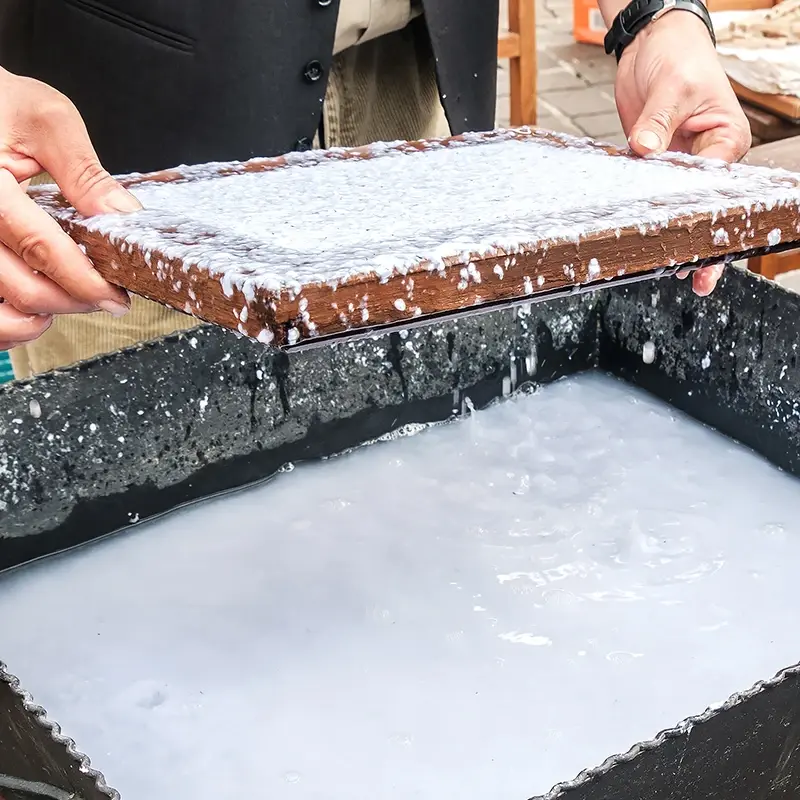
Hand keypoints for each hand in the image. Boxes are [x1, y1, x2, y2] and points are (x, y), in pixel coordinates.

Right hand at [0, 68, 141, 350]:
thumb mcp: (44, 120)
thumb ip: (84, 173)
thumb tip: (125, 215)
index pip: (41, 249)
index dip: (85, 281)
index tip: (116, 295)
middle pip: (23, 289)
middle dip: (73, 301)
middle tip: (104, 295)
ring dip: (39, 317)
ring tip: (69, 302)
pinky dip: (8, 324)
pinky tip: (33, 310)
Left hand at [614, 10, 750, 296]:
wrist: (651, 42)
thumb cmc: (679, 55)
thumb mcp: (674, 87)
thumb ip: (658, 123)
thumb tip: (644, 150)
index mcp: (725, 141)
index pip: (718, 189)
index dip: (708, 220)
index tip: (700, 246)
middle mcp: (705, 157)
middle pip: (703, 208)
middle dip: (701, 244)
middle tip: (697, 278)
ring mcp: (676, 163)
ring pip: (674, 206)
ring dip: (669, 234)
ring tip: (666, 269)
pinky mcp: (650, 162)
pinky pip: (645, 191)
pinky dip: (640, 212)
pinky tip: (636, 238)